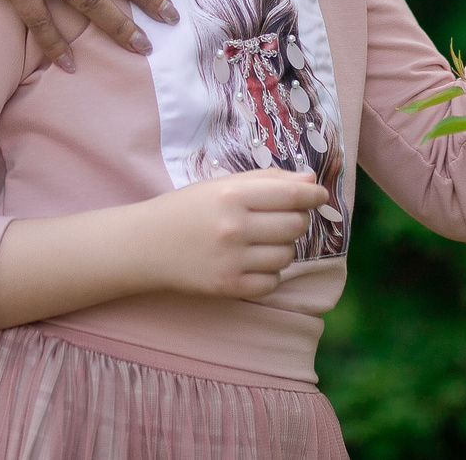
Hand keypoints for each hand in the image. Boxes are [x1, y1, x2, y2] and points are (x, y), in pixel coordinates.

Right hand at [138, 170, 330, 299]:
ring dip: (282, 248)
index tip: (319, 195)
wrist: (146, 245)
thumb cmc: (186, 209)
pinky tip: (254, 263)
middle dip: (296, 220)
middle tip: (281, 219)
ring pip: (286, 256)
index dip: (312, 194)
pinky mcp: (228, 286)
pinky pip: (272, 282)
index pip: (290, 194)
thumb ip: (266, 180)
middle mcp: (233, 227)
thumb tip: (309, 179)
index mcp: (231, 195)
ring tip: (261, 242)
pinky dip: (270, 274)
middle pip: (294, 225)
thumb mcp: (220, 185)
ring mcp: (231, 260)